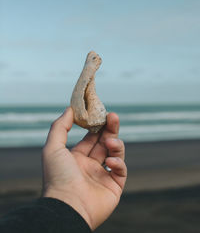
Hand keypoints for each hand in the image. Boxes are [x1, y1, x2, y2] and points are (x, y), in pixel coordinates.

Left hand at [42, 107, 126, 230]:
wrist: (67, 207)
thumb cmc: (57, 178)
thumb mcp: (52, 148)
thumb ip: (60, 126)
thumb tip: (69, 109)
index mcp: (77, 158)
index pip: (90, 138)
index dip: (96, 125)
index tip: (101, 113)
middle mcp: (90, 166)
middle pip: (104, 142)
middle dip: (110, 129)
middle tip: (113, 116)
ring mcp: (102, 176)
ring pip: (115, 154)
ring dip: (115, 144)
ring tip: (110, 141)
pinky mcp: (114, 187)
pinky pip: (121, 171)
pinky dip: (118, 164)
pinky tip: (111, 162)